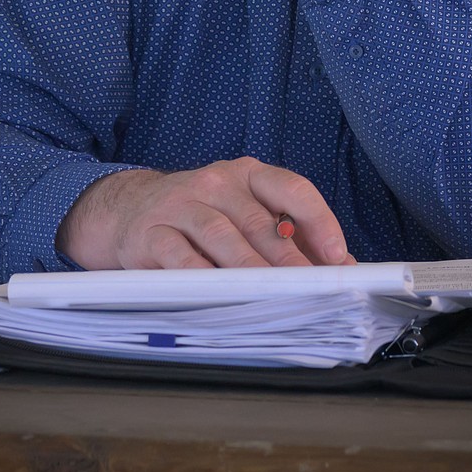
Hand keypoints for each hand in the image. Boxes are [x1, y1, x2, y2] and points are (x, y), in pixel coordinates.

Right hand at [54, 157, 353, 269]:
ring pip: (221, 236)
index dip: (319, 221)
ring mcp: (181, 205)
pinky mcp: (152, 233)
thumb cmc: (202, 217)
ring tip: (272, 296)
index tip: (337, 257)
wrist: (131, 210)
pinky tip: (219, 295)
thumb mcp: (245, 213)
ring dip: (250, 269)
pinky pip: (180, 256)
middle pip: (258, 220)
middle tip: (312, 290)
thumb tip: (340, 267)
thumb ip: (290, 236)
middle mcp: (216, 183)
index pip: (292, 188)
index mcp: (247, 175)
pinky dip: (202, 276)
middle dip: (288, 259)